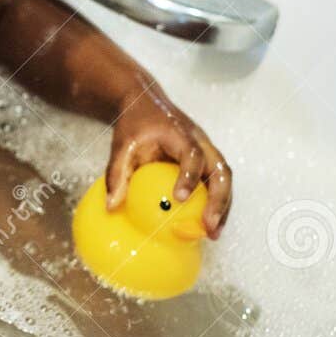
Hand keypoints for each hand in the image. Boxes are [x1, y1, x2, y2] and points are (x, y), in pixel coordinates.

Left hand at [106, 87, 232, 237]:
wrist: (145, 103)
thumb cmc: (134, 124)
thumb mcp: (121, 145)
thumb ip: (116, 174)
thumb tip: (111, 207)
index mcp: (180, 133)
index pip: (192, 153)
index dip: (189, 175)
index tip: (180, 198)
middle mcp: (201, 140)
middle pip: (221, 169)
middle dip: (219, 200)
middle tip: (208, 226)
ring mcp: (207, 149)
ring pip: (224, 178)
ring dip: (223, 206)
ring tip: (213, 234)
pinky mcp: (207, 159)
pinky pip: (217, 182)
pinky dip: (217, 203)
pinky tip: (207, 226)